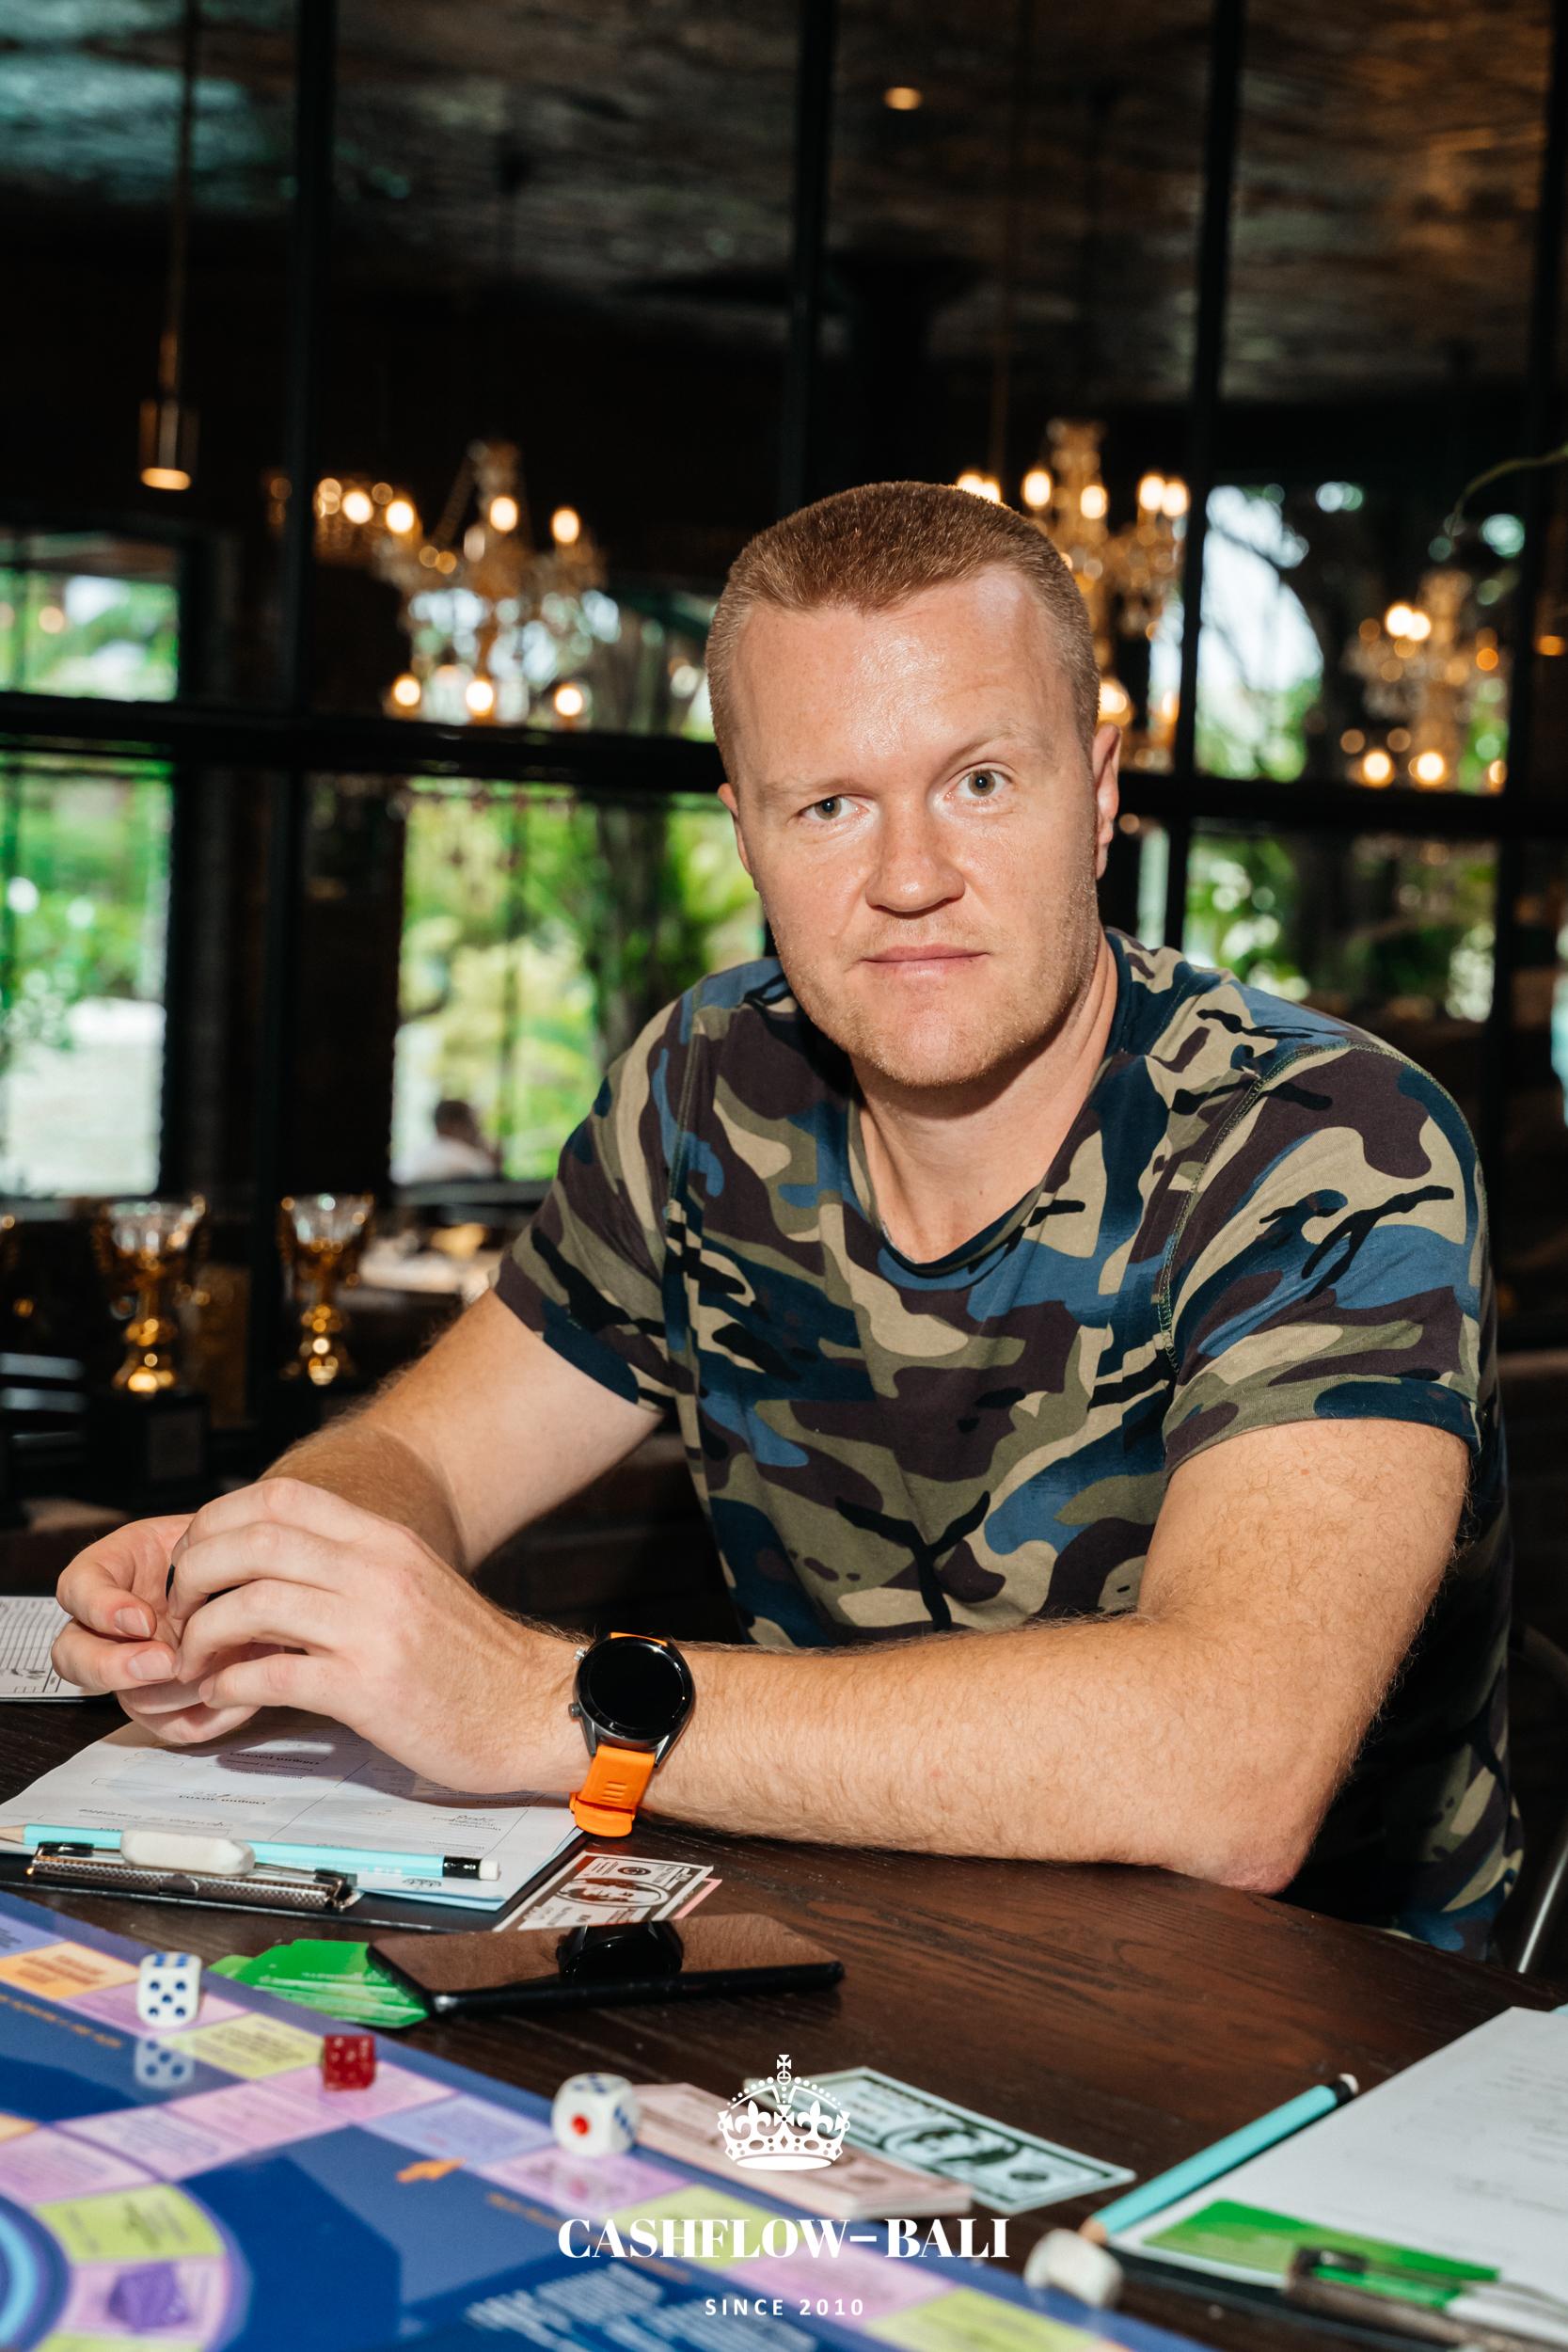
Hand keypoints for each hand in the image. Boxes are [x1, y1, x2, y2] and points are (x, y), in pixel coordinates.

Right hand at [53, 1512, 262, 1744]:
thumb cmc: (222, 1548)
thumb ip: (188, 1553)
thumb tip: (198, 1590)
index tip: (141, 1619)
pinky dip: (208, 1717)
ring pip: (131, 1699)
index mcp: (109, 1575)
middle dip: (115, 1667)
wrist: (257, 1574)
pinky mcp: (172, 1701)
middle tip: (165, 1662)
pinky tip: (239, 1697)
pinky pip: (174, 1726)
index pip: (76, 1592)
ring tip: (223, 1668)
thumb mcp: (203, 1531)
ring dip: (177, 1691)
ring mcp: (138, 1668)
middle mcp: (111, 1628)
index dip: (102, 1611)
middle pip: (74, 1659)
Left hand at [168, 1477, 582, 1791]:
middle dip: (193, 1575)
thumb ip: (349, 1568)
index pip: (279, 1498)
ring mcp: (371, 1627)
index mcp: (384, 1540)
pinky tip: (224, 1697)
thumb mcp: (412, 1585)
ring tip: (195, 1661)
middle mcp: (376, 1570)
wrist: (532, 1707)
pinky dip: (229, 1686)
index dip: (218, 1521)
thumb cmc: (469, 1658)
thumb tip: (268, 1569)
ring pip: (250, 1604)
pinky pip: (270, 1675)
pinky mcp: (367, 1688)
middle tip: (180, 1609)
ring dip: (202, 1635)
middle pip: (251, 1543)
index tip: (197, 1558)